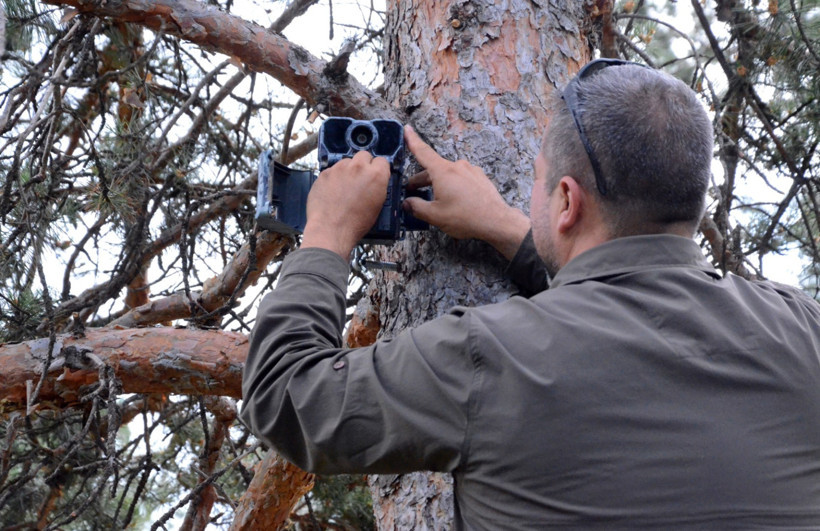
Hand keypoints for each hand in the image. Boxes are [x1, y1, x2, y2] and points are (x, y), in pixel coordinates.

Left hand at [301, 150, 389, 258]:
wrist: (331, 230)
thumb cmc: (355, 223)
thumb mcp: (377, 206)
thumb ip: (378, 187)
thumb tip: (375, 182)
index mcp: (375, 175)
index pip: (382, 161)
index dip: (379, 169)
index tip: (376, 174)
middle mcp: (358, 167)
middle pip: (364, 155)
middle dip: (364, 164)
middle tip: (360, 178)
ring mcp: (339, 168)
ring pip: (346, 162)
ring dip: (348, 170)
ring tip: (345, 187)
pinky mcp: (325, 173)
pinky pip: (332, 170)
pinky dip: (334, 178)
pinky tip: (333, 191)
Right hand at [402, 125, 529, 259]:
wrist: (496, 221)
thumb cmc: (466, 217)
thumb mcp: (435, 215)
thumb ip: (417, 207)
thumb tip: (407, 203)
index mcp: (443, 171)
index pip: (423, 152)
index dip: (412, 140)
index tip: (407, 129)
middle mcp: (457, 166)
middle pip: (434, 169)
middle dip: (422, 180)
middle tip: (412, 191)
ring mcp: (470, 170)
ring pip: (448, 175)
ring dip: (439, 184)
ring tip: (436, 200)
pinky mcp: (480, 177)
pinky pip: (461, 178)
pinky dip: (453, 186)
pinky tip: (455, 201)